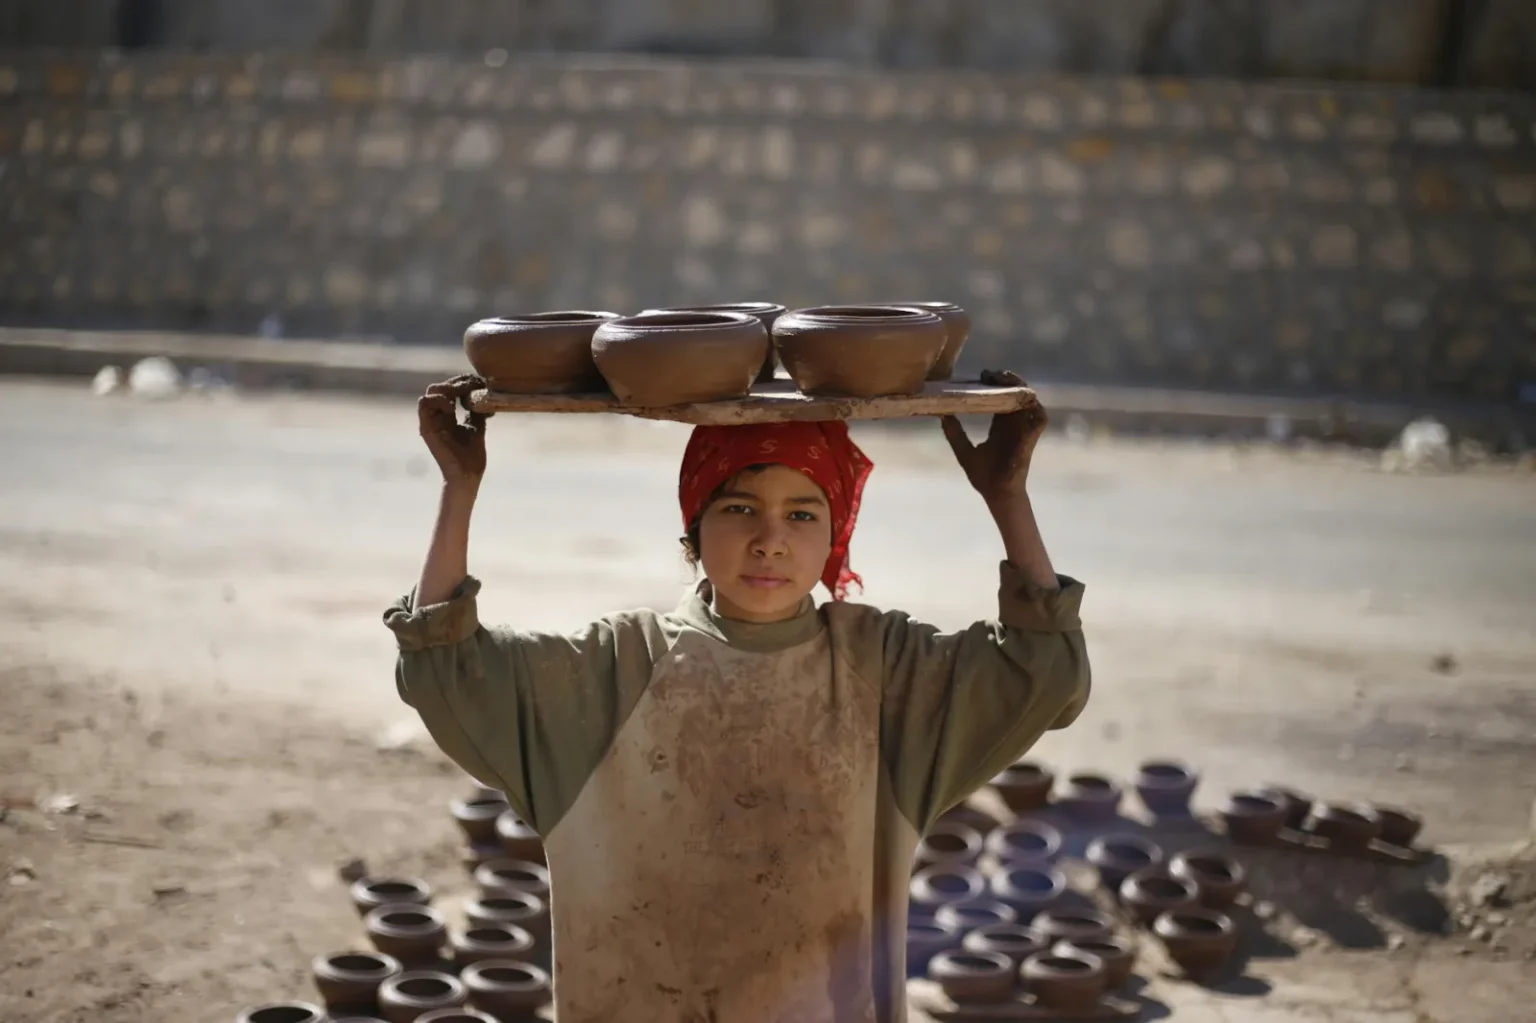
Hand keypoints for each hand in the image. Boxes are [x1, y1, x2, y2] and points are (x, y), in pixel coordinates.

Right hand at [418, 374, 490, 484]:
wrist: (468, 476)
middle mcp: (437, 416)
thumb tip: (482, 395)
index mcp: (447, 415)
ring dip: (449, 388)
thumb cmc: (472, 456)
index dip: (463, 382)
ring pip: (431, 391)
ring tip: (463, 397)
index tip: (479, 384)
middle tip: (474, 387)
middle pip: (441, 386)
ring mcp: (431, 421)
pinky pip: (424, 404)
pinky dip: (439, 399)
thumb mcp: (477, 427)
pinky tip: (453, 407)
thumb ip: (476, 411)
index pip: (450, 388)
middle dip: (458, 382)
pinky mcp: (426, 428)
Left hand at [940, 370, 1048, 503]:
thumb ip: (954, 433)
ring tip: (1003, 379)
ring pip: (1029, 400)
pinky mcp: (1031, 438)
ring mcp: (1023, 430)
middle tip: (989, 374)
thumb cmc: (983, 477)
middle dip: (1006, 380)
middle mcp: (1013, 425)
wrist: (995, 494)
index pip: (1000, 398)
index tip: (982, 375)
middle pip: (1015, 394)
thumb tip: (942, 415)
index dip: (993, 384)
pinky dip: (1035, 406)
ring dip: (1019, 387)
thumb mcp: (963, 451)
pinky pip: (1040, 418)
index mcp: (1000, 426)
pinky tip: (1022, 396)